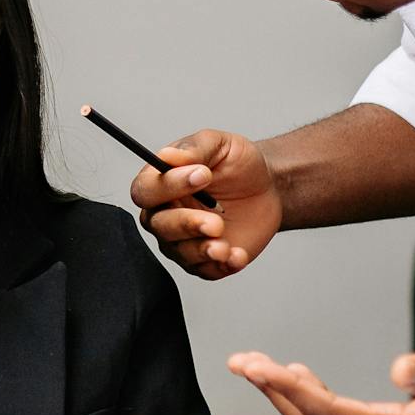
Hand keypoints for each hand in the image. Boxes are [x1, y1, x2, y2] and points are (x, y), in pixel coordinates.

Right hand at [129, 130, 280, 279]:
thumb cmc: (237, 164)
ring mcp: (184, 240)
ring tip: (224, 244)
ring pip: (179, 252)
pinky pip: (206, 270)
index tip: (201, 175)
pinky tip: (236, 255)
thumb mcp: (219, 144)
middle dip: (186, 224)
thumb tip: (167, 155)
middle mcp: (166, 215)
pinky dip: (221, 266)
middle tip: (215, 221)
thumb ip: (193, 149)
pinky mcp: (206, 260)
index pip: (145, 191)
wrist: (268, 186)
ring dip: (201, 250)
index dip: (168, 186)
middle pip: (158, 226)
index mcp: (161, 185)